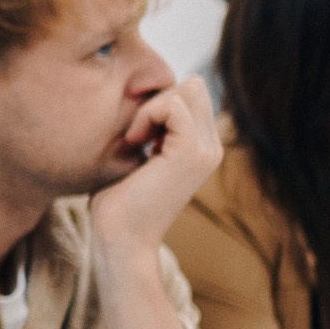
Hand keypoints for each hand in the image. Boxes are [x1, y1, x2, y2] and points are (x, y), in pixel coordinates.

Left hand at [87, 78, 221, 328]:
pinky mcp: (191, 153)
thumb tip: (144, 95)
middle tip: (134, 135)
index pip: (190, 94)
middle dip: (157, 101)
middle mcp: (211, 148)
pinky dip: (146, 115)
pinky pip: (172, 104)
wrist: (120, 241)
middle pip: (191, 87)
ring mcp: (205, 151)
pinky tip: (132, 142)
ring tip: (134, 140)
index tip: (135, 135)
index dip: (158, 103)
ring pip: (185, 90)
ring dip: (149, 108)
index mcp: (202, 148)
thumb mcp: (135, 157)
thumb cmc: (117, 204)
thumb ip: (148, 129)